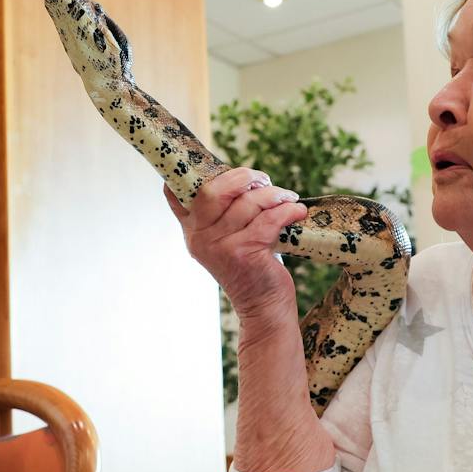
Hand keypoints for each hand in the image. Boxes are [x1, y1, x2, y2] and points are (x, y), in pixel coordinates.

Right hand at [164, 166, 305, 322]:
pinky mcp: (244, 253)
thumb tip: (243, 177)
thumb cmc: (251, 267)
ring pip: (247, 203)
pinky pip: (269, 219)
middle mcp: (200, 238)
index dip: (187, 172)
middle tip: (263, 180)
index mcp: (192, 230)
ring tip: (287, 198)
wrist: (263, 307)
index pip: (175, 194)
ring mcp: (220, 246)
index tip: (215, 164)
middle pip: (213, 190)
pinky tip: (297, 212)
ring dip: (273, 195)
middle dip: (243, 177)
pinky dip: (287, 211)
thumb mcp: (228, 239)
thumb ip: (224, 214)